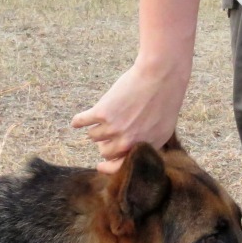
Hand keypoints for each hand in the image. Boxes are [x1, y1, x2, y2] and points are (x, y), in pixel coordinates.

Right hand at [72, 59, 189, 172]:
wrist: (161, 74)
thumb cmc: (165, 97)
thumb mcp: (162, 128)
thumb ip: (146, 143)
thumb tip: (126, 153)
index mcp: (143, 148)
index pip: (120, 167)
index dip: (107, 167)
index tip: (99, 165)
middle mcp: (128, 142)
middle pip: (105, 152)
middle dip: (105, 143)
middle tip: (107, 131)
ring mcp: (114, 128)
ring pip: (93, 136)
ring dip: (96, 127)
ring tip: (103, 116)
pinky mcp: (102, 113)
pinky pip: (82, 121)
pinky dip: (78, 121)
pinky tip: (76, 122)